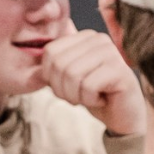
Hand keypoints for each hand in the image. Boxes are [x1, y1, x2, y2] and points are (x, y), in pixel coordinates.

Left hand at [40, 21, 146, 137]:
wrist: (122, 117)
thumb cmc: (94, 96)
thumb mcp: (67, 80)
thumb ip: (51, 70)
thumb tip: (31, 73)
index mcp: (85, 37)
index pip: (50, 52)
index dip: (51, 77)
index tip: (68, 87)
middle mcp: (99, 39)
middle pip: (59, 64)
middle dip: (63, 89)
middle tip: (79, 96)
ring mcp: (111, 53)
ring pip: (72, 75)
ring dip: (76, 96)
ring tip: (91, 97)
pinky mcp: (120, 71)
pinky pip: (88, 86)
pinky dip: (90, 100)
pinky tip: (103, 99)